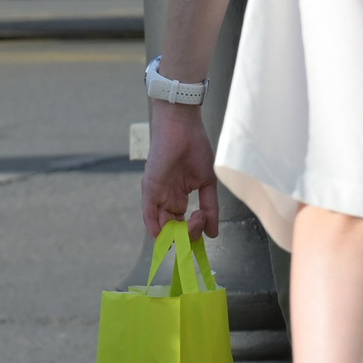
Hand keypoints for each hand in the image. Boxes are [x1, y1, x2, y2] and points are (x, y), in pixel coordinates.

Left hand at [143, 101, 218, 237]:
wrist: (182, 126)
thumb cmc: (195, 148)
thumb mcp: (207, 183)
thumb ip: (210, 208)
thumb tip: (213, 233)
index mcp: (179, 196)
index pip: (182, 225)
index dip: (193, 233)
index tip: (207, 231)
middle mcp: (166, 198)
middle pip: (173, 229)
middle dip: (188, 234)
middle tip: (202, 221)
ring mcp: (157, 194)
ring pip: (162, 226)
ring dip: (179, 232)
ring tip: (196, 219)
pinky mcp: (150, 188)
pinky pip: (148, 214)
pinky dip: (155, 228)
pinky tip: (166, 236)